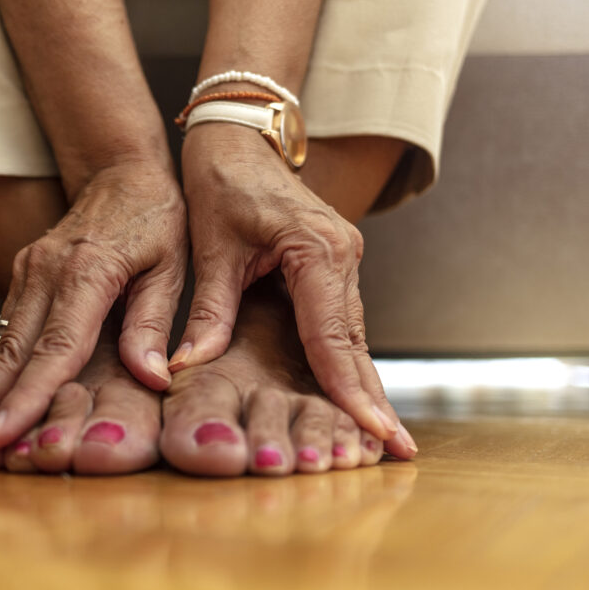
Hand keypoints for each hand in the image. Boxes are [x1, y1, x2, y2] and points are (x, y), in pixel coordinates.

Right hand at [0, 162, 186, 458]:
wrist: (121, 170)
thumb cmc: (156, 219)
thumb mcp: (172, 267)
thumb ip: (154, 323)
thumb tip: (152, 378)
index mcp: (87, 272)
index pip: (54, 348)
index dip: (27, 397)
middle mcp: (45, 274)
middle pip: (6, 354)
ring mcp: (27, 275)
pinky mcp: (22, 279)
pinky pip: (0, 334)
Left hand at [173, 124, 407, 452]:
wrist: (241, 138)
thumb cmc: (222, 182)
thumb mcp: (211, 248)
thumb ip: (208, 310)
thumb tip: (190, 365)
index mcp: (316, 250)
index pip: (332, 335)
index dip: (348, 389)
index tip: (373, 431)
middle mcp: (342, 256)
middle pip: (355, 342)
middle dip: (372, 398)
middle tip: (398, 451)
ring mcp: (344, 259)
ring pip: (354, 336)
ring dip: (363, 384)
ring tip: (382, 437)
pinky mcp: (335, 265)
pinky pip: (343, 322)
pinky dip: (347, 360)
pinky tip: (355, 396)